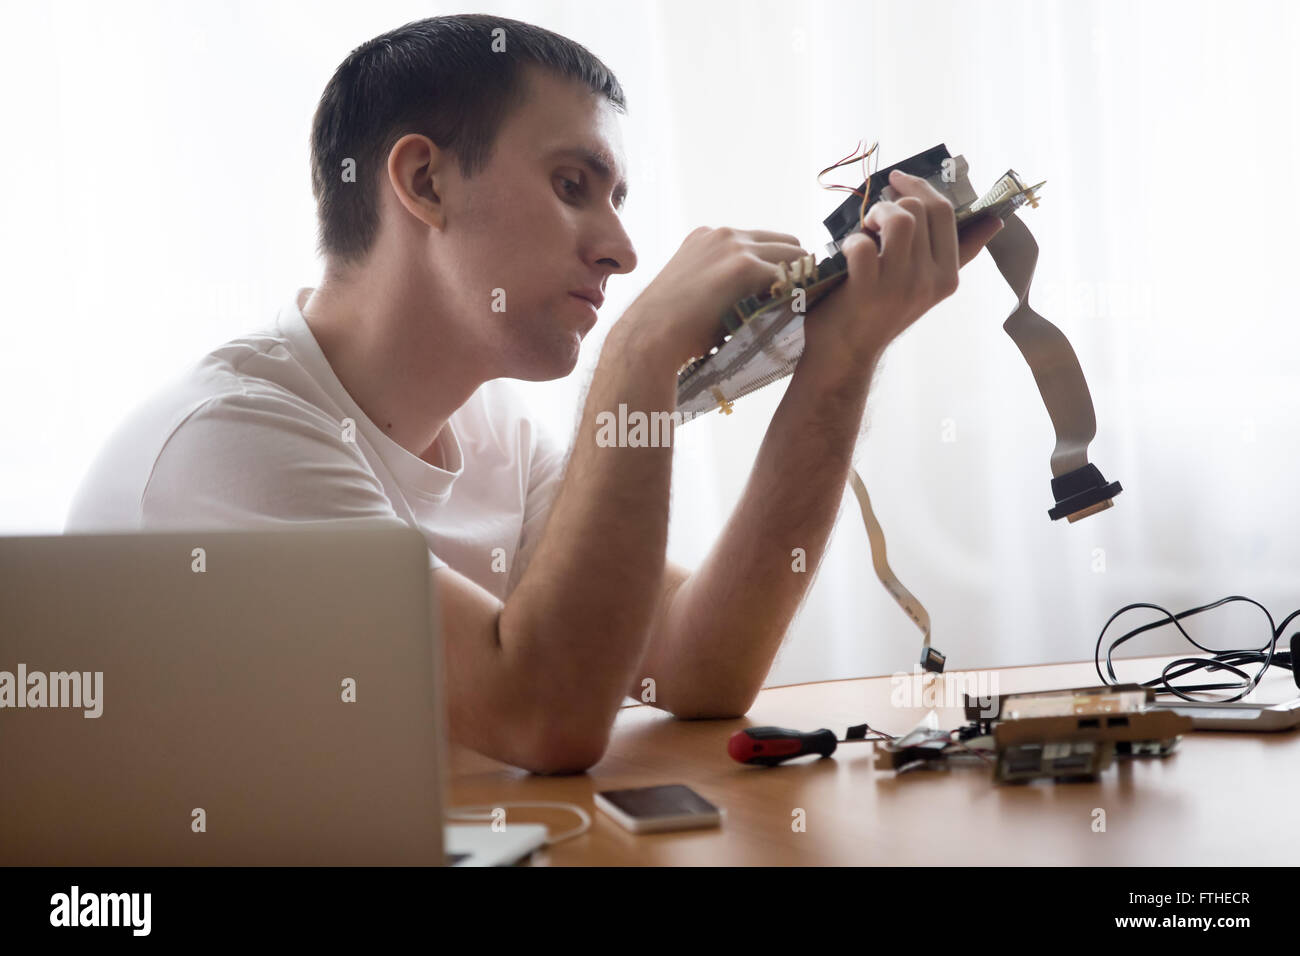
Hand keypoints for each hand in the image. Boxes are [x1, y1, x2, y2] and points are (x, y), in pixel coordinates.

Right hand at [616, 226, 810, 370]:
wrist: (650, 336)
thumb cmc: (667, 328)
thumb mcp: (692, 290)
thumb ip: (718, 282)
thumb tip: (753, 298)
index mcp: (706, 237)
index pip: (759, 241)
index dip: (776, 264)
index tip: (785, 287)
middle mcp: (722, 234)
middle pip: (784, 241)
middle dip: (797, 267)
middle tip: (804, 296)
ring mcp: (734, 247)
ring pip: (794, 254)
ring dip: (803, 278)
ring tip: (806, 304)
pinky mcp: (744, 266)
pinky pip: (790, 274)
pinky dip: (800, 290)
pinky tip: (801, 308)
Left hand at [803, 168, 1003, 366]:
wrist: (845, 355)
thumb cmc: (879, 313)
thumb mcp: (925, 285)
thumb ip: (957, 254)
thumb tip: (995, 221)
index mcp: (948, 277)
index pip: (947, 213)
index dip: (921, 187)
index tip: (898, 178)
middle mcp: (930, 281)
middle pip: (922, 210)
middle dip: (893, 201)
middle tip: (874, 215)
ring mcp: (901, 287)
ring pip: (900, 220)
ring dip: (876, 214)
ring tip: (865, 229)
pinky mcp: (868, 291)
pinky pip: (864, 245)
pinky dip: (850, 241)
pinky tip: (846, 253)